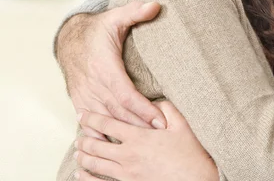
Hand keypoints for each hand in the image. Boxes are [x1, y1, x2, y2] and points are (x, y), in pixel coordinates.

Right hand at [56, 1, 165, 139]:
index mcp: (105, 67)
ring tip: (146, 141)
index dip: (143, 109)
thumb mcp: (116, 17)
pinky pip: (90, 124)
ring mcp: (85, 96)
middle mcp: (93, 85)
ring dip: (125, 132)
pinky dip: (102, 135)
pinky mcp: (80, 102)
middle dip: (140, 126)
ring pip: (106, 121)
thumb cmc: (97, 31)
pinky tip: (116, 144)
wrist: (69, 39)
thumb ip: (135, 12)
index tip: (159, 120)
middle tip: (161, 135)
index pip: (126, 95)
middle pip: (118, 113)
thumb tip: (155, 5)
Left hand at [73, 101, 218, 180]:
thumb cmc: (189, 153)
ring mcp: (126, 173)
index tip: (82, 114)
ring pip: (96, 164)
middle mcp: (128, 155)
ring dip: (83, 156)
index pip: (107, 125)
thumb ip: (166, 109)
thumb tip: (155, 102)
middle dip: (84, 138)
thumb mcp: (181, 125)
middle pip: (96, 145)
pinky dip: (87, 178)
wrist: (195, 178)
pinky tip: (81, 174)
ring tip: (78, 151)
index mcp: (138, 137)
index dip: (92, 118)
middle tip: (79, 134)